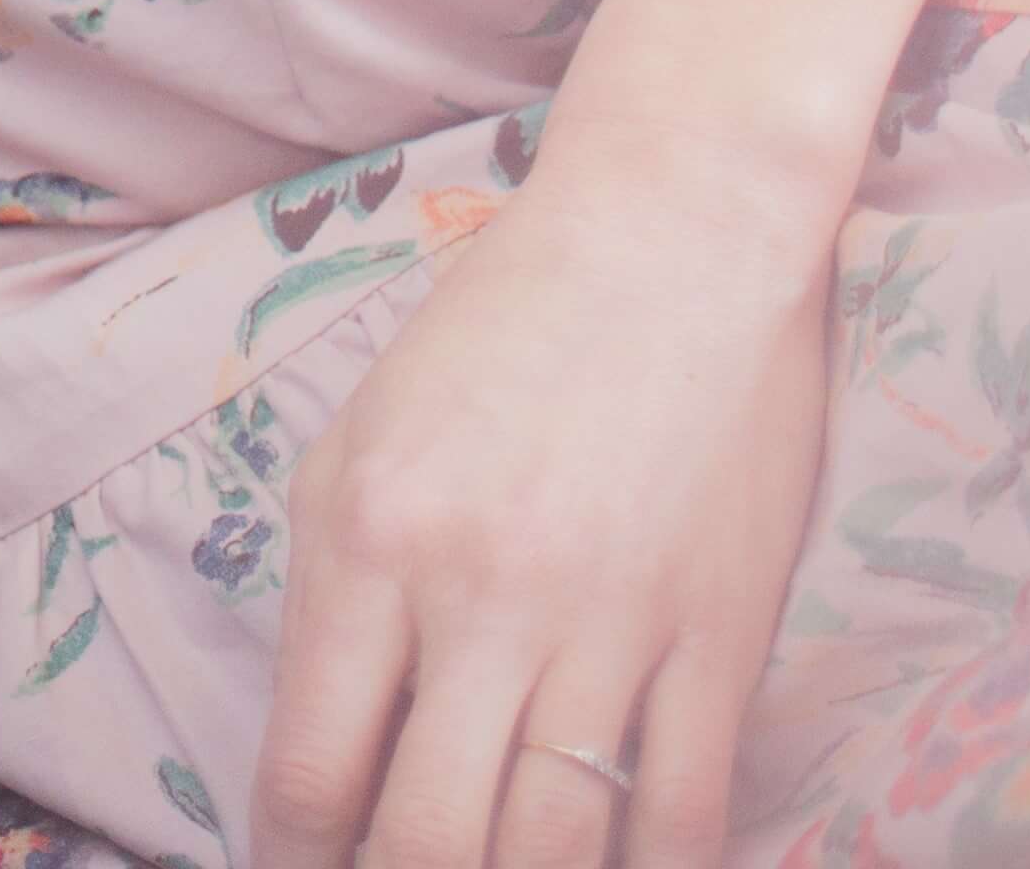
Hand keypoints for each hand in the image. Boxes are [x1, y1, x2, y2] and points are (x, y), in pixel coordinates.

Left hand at [248, 142, 833, 868]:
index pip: (310, 779)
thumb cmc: (503, 323)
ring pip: (550, 854)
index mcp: (372, 537)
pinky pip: (679, 817)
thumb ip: (330, 601)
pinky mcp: (718, 632)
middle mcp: (480, 591)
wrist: (676, 223)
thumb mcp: (366, 436)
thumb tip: (325, 775)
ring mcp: (608, 620)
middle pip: (425, 846)